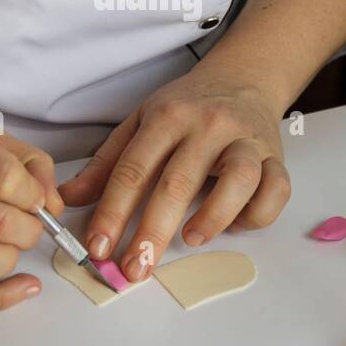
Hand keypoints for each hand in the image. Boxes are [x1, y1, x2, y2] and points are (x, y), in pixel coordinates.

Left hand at [58, 67, 289, 279]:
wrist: (242, 77)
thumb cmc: (186, 106)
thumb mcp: (140, 122)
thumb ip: (107, 163)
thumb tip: (69, 198)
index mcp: (166, 117)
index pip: (133, 168)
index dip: (112, 212)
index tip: (98, 248)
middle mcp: (207, 126)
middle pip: (178, 181)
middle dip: (153, 231)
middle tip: (136, 268)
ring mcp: (245, 139)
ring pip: (238, 179)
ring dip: (214, 215)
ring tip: (192, 238)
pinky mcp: (276, 155)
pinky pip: (276, 188)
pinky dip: (258, 212)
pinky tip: (235, 224)